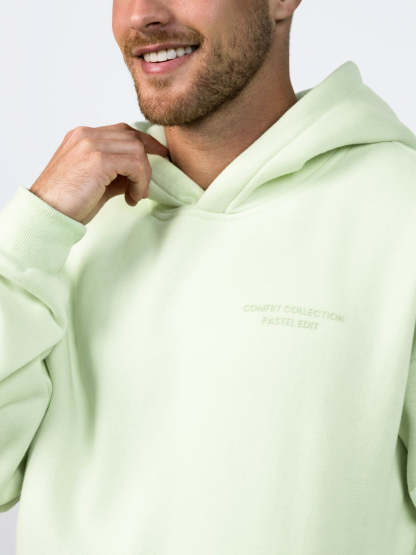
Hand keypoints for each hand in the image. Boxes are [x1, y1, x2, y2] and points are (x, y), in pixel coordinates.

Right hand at [29, 122, 168, 224]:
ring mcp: (91, 144)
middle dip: (147, 161)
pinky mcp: (98, 160)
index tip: (157, 159)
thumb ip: (116, 173)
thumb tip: (139, 176)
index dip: (143, 144)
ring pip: (137, 149)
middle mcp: (86, 135)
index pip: (122, 131)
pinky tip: (132, 198)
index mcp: (82, 136)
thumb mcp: (96, 182)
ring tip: (136, 195)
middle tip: (145, 186)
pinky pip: (135, 164)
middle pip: (132, 137)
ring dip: (143, 175)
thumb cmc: (67, 203)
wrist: (47, 213)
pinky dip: (140, 182)